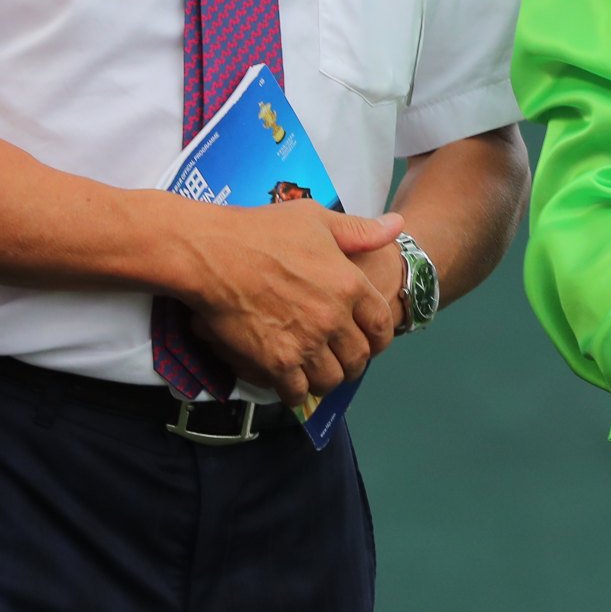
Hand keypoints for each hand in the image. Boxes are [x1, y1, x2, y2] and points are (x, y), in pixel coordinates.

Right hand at [174, 200, 402, 406]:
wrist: (213, 254)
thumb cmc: (263, 230)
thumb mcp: (318, 219)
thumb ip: (360, 230)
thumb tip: (397, 226)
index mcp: (349, 284)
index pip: (381, 323)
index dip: (380, 338)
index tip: (372, 342)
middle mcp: (333, 317)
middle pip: (358, 357)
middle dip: (354, 363)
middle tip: (342, 361)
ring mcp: (305, 342)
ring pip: (331, 379)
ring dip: (327, 380)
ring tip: (318, 374)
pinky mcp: (275, 361)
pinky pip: (297, 392)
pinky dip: (297, 392)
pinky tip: (291, 383)